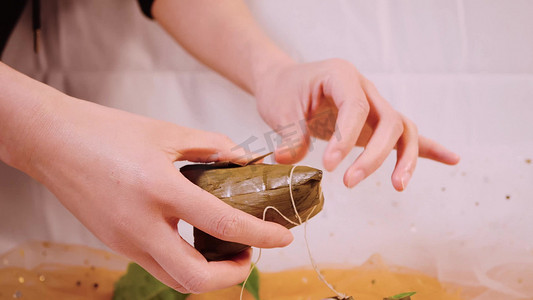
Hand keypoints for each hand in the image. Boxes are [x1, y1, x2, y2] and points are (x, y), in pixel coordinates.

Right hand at [19, 96, 292, 292]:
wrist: (53, 143)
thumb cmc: (108, 132)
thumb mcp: (167, 132)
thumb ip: (212, 147)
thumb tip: (245, 160)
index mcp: (159, 188)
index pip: (222, 222)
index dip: (260, 235)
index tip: (283, 237)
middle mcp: (141, 224)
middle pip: (196, 278)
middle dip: (233, 275)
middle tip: (250, 255)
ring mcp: (125, 241)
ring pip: (174, 280)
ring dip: (208, 275)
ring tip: (226, 249)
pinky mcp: (115, 245)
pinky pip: (157, 266)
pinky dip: (183, 262)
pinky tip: (194, 238)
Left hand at [255, 58, 459, 190]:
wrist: (284, 82)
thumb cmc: (283, 90)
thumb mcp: (278, 109)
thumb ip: (289, 135)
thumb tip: (286, 160)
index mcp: (341, 76)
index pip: (356, 107)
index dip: (346, 139)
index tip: (328, 165)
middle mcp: (365, 88)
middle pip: (389, 120)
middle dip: (374, 155)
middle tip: (349, 182)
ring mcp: (374, 105)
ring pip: (403, 128)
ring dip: (405, 158)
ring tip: (398, 186)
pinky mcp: (375, 122)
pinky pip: (406, 133)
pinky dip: (428, 147)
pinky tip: (451, 159)